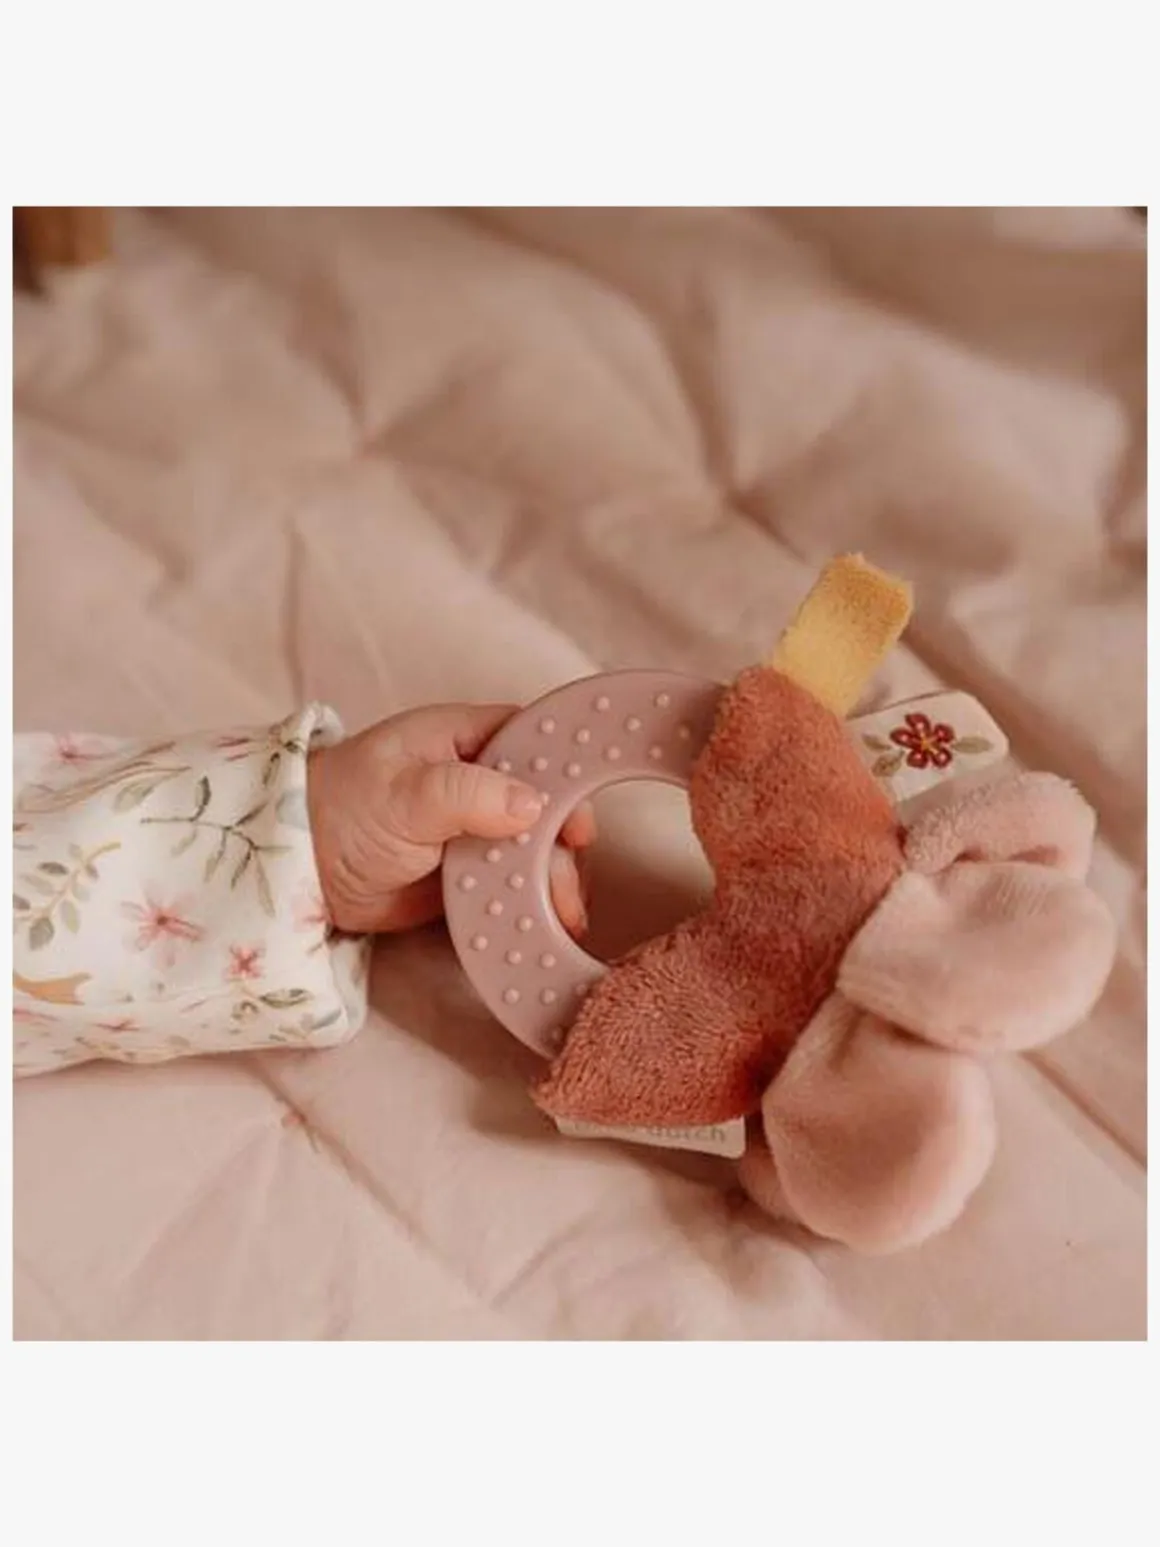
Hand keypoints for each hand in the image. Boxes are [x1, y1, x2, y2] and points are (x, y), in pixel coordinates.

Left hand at [306, 703, 593, 935]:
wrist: (299, 869)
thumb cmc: (344, 809)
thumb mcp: (406, 795)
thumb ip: (469, 794)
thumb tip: (533, 806)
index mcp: (466, 739)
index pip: (536, 744)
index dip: (566, 776)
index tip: (580, 821)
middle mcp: (481, 779)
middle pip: (546, 804)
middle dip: (564, 844)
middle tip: (568, 884)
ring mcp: (477, 828)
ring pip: (535, 848)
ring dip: (554, 879)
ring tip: (564, 916)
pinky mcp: (470, 872)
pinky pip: (513, 883)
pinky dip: (532, 901)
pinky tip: (547, 923)